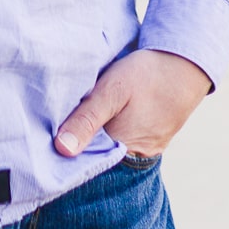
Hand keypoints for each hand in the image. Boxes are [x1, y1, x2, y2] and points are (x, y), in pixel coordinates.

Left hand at [54, 49, 210, 160]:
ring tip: (73, 124)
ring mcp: (145, 150)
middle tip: (52, 130)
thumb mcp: (111, 91)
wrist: (185, 64)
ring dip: (93, 140)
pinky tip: (98, 121)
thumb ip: (86, 119)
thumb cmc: (146, 75)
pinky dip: (109, 135)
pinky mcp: (150, 141)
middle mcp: (134, 156)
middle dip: (77, 147)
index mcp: (121, 148)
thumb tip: (62, 150)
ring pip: (109, 151)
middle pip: (96, 159)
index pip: (83, 163)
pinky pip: (123, 144)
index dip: (62, 154)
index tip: (43, 142)